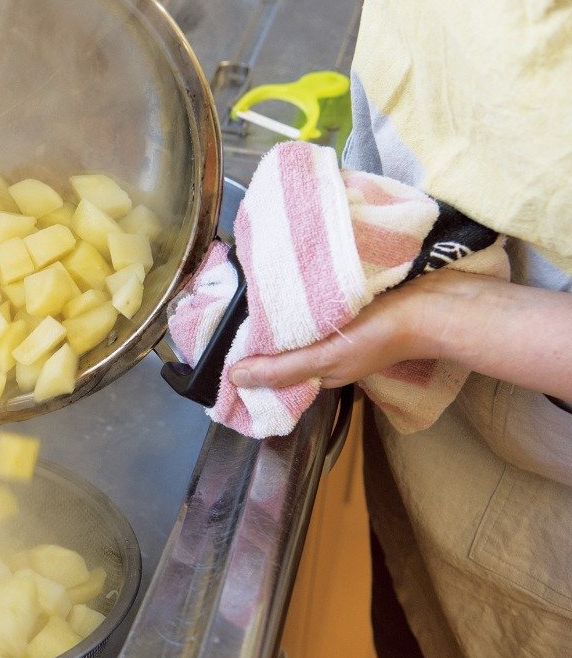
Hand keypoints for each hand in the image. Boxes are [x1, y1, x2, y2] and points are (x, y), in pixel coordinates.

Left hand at [228, 269, 472, 389]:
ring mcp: (339, 329)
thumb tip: (235, 378)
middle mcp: (326, 353)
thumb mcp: (325, 357)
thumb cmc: (381, 334)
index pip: (273, 369)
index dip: (249, 358)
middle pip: (283, 345)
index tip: (223, 338)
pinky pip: (315, 303)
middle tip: (234, 304)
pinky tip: (287, 279)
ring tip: (253, 288)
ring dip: (279, 309)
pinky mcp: (350, 305)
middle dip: (262, 330)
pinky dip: (301, 295)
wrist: (434, 303)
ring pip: (297, 323)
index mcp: (319, 372)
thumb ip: (282, 369)